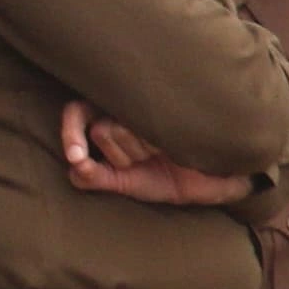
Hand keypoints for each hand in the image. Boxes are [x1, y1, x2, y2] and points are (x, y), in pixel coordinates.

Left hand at [62, 101, 256, 207]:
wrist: (217, 180)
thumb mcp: (129, 184)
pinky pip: (139, 125)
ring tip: (161, 151)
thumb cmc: (172, 177)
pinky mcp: (169, 104)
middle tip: (146, 159)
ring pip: (115, 130)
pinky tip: (168, 146)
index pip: (77, 112)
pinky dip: (150, 143)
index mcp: (112, 121)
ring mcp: (147, 104)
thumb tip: (73, 170)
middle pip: (100, 130)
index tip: (77, 158)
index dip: (71, 132)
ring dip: (138, 151)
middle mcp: (125, 107)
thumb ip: (98, 179)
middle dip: (120, 155)